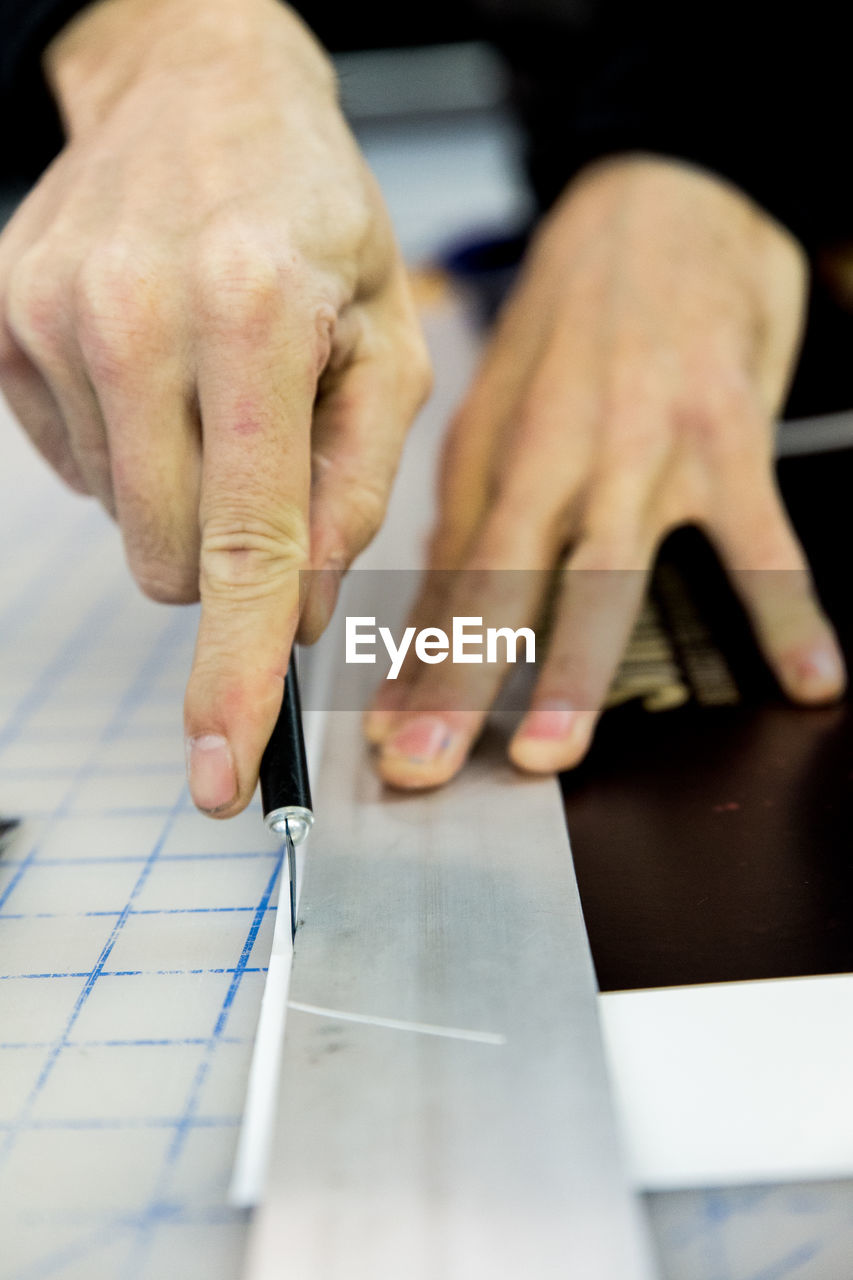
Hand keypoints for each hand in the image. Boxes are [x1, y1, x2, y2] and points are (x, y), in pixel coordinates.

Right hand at [0, 0, 429, 813]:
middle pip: (173, 562)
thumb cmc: (315, 215)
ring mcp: (48, 316)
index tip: (222, 770)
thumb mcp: (389, 338)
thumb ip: (358, 484)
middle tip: (260, 458)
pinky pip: (73, 468)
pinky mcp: (0, 321)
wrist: (196, 87)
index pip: (248, 543)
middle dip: (230, 558)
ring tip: (208, 391)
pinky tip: (152, 372)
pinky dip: (125, 451)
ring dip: (178, 496)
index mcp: (255, 313)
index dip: (234, 674)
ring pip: (123, 523)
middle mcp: (135, 314)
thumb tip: (304, 605)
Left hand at [366, 155, 844, 787]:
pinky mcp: (728, 433)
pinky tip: (809, 678)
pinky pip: (761, 537)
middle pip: (498, 585)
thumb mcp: (505, 401)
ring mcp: (644, 448)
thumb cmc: (579, 316)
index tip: (380, 733)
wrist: (663, 199)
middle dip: (452, 682)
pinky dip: (786, 610)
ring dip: (571, 669)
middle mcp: (558, 457)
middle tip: (417, 763)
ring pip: (603, 574)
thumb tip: (442, 593)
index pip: (446, 577)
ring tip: (549, 753)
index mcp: (499, 454)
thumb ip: (481, 503)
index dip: (411, 659)